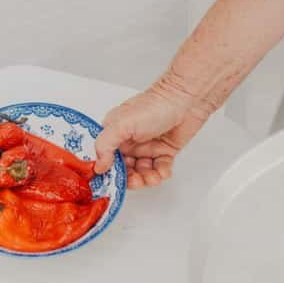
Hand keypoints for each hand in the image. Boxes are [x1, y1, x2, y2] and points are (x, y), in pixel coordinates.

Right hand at [94, 80, 216, 187]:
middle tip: (137, 180)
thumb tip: (98, 166)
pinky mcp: (164, 151)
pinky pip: (159, 169)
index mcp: (116, 133)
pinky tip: (163, 170)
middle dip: (132, 179)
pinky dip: (161, 173)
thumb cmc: (154, 106)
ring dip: (147, 178)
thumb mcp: (122, 124)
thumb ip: (105, 145)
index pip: (107, 159)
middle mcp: (130, 141)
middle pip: (126, 170)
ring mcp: (147, 147)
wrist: (186, 100)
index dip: (111, 173)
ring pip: (143, 172)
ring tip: (153, 176)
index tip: (116, 181)